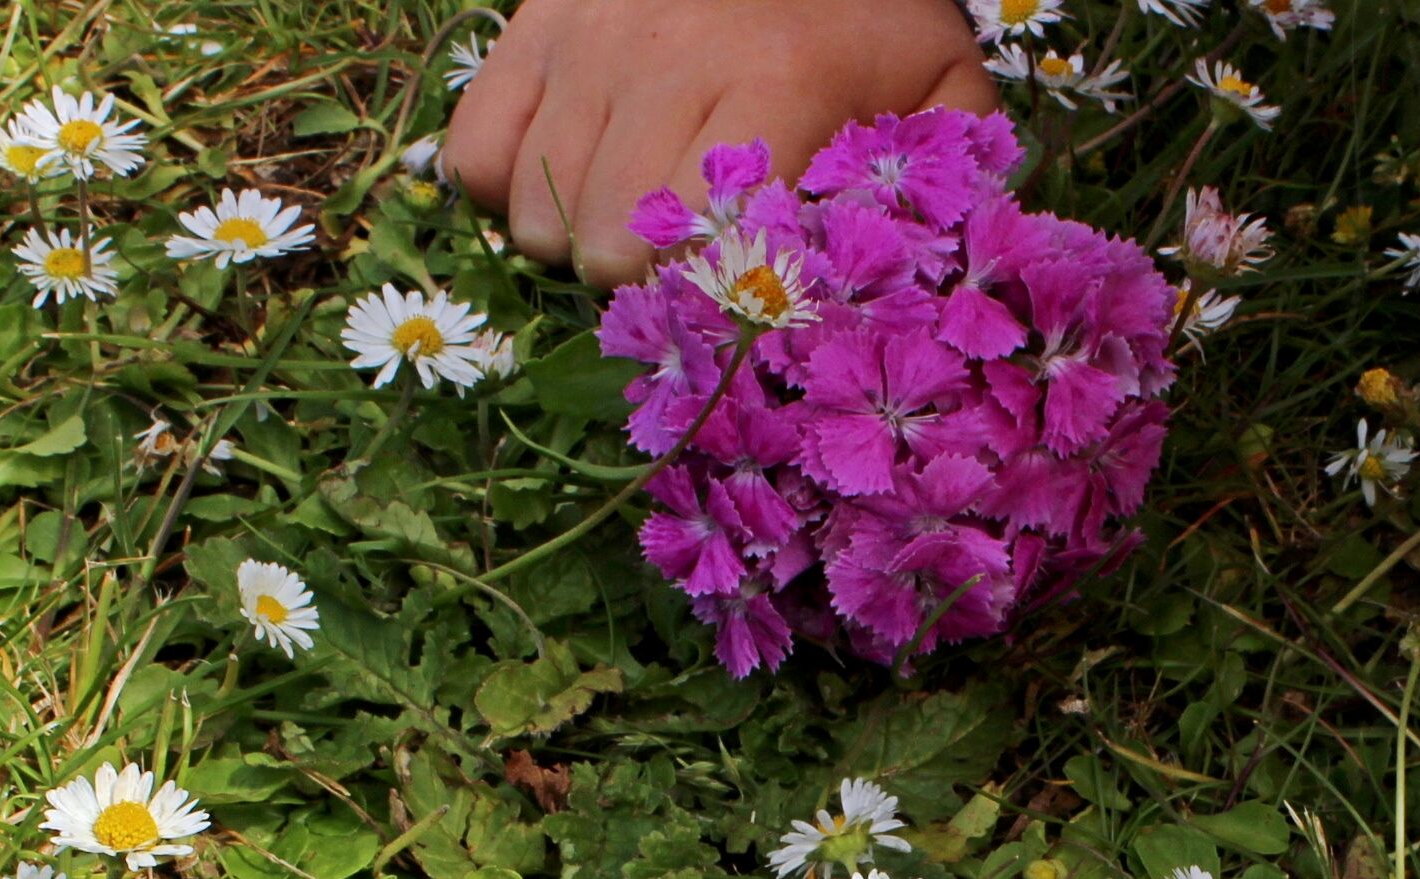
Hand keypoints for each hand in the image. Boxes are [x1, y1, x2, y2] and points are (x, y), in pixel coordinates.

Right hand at [444, 0, 994, 286]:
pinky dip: (506, 191)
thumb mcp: (940, 87)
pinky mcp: (534, 21)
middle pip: (605, 244)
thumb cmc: (872, 16)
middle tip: (676, 271)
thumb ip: (943, 186)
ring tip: (625, 229)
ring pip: (533, 207)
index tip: (735, 307)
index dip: (712, 305)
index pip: (706, 249)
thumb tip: (915, 293)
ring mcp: (590, 35)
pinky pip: (475, 152)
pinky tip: (566, 187)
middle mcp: (668, 51)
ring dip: (574, 246)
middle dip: (639, 285)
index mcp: (778, 79)